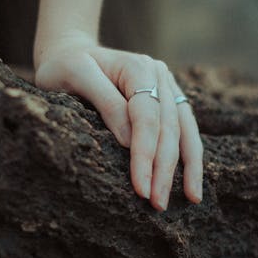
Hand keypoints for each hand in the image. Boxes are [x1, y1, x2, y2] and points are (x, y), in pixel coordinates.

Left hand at [34, 32, 202, 210]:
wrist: (68, 53)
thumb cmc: (65, 65)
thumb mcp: (76, 76)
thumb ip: (106, 103)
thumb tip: (130, 142)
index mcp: (139, 67)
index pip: (147, 116)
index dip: (145, 153)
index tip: (140, 187)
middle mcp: (159, 75)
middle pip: (169, 127)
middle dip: (164, 168)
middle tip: (157, 204)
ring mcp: (166, 87)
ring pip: (185, 131)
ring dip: (186, 168)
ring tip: (191, 200)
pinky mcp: (165, 102)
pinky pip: (184, 132)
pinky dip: (189, 158)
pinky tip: (192, 184)